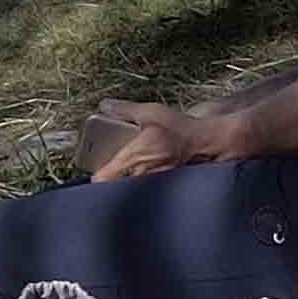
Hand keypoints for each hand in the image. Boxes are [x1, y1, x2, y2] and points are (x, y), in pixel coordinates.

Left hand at [78, 100, 238, 182]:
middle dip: (108, 185)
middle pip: (114, 189)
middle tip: (104, 177)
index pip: (104, 178)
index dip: (95, 179)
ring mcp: (152, 183)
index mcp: (133, 157)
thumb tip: (104, 105)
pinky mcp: (163, 187)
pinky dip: (140, 190)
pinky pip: (145, 192)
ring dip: (124, 188)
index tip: (92, 175)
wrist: (205, 142)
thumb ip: (124, 109)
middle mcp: (141, 174)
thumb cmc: (179, 128)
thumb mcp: (150, 112)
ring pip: (130, 192)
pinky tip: (140, 182)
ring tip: (121, 181)